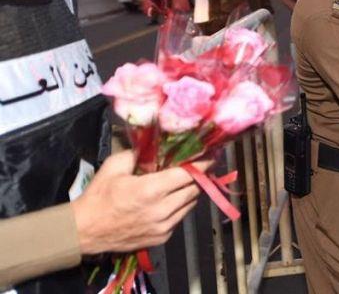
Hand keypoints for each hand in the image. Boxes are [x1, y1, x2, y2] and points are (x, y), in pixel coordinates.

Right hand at [72, 151, 208, 254]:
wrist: (83, 231)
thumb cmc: (98, 197)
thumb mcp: (114, 166)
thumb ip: (137, 153)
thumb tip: (154, 145)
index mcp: (151, 190)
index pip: (189, 174)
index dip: (202, 163)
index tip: (210, 156)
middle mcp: (162, 210)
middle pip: (194, 189)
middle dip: (197, 177)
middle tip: (196, 167)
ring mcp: (163, 226)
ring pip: (190, 205)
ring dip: (189, 193)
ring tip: (182, 184)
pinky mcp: (161, 238)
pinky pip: (180, 218)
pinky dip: (179, 208)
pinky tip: (169, 201)